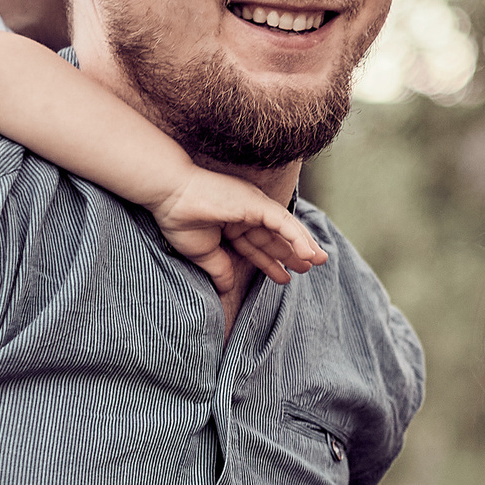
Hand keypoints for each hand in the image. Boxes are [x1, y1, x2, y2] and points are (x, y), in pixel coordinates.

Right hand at [151, 169, 326, 288]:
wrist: (167, 196)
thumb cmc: (179, 218)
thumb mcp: (204, 253)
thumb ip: (219, 269)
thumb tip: (227, 287)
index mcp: (233, 222)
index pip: (258, 245)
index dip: (272, 261)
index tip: (285, 278)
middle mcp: (247, 211)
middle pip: (275, 236)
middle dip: (293, 252)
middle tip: (310, 267)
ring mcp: (252, 205)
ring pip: (283, 228)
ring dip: (301, 244)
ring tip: (317, 260)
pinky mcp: (255, 203)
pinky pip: (282, 222)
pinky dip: (297, 237)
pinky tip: (308, 252)